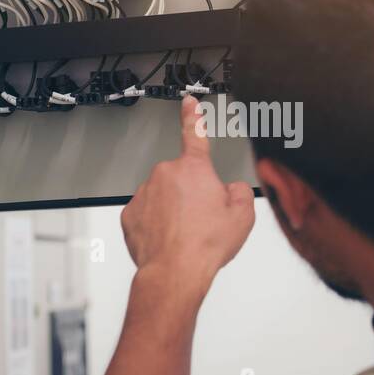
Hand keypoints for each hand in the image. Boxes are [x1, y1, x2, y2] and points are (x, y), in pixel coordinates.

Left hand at [121, 96, 254, 286]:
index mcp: (194, 169)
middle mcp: (165, 175)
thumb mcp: (242, 216)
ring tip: (187, 235)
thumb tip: (231, 190)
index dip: (193, 116)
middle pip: (183, 178)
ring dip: (174, 210)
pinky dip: (157, 224)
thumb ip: (240, 192)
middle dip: (192, 193)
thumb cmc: (205, 246)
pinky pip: (147, 214)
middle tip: (203, 220)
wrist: (175, 272)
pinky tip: (169, 240)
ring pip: (163, 196)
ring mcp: (144, 193)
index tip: (189, 102)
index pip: (194, 133)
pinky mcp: (130, 214)